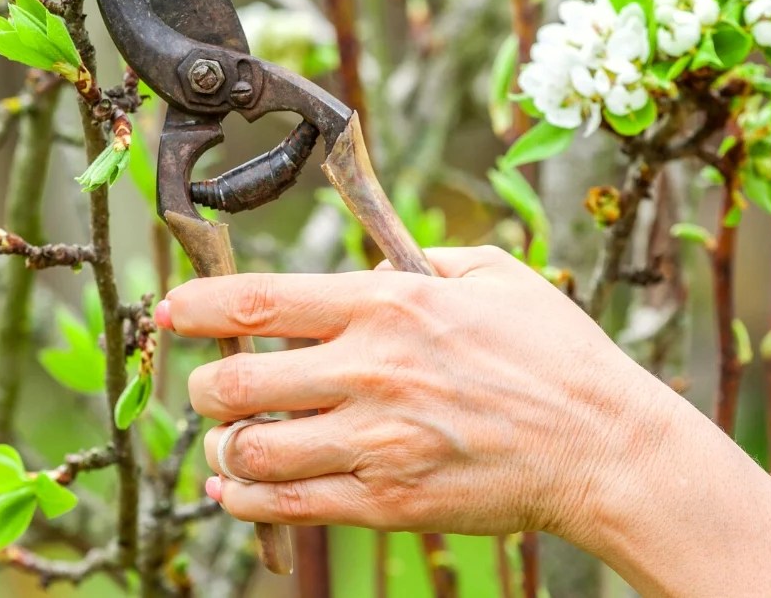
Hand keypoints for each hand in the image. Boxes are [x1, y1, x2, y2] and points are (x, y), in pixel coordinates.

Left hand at [156, 245, 652, 537]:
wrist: (603, 448)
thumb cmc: (555, 354)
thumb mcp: (494, 275)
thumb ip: (416, 264)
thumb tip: (359, 276)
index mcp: (390, 307)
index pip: (261, 301)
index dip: (196, 307)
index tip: (168, 311)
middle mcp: (371, 372)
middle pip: (236, 383)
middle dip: (202, 385)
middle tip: (209, 384)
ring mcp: (376, 443)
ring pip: (250, 451)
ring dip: (224, 445)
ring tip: (232, 439)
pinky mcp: (387, 502)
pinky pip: (286, 506)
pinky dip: (245, 499)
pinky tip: (238, 487)